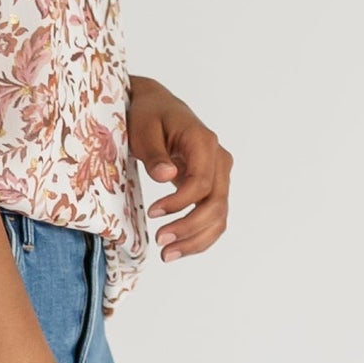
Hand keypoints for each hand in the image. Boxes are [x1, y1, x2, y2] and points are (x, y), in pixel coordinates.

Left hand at [128, 76, 232, 262]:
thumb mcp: (144, 129)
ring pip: (219, 216)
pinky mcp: (213, 187)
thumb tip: (167, 176)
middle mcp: (219, 159)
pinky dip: (200, 237)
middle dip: (189, 228)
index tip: (153, 213)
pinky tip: (178, 249)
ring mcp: (219, 175)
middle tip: (160, 242)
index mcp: (204, 142)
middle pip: (216, 204)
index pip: (201, 182)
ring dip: (196, 240)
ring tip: (167, 254)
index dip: (179, 203)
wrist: (157, 107)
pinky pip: (214, 217)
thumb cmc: (148, 115)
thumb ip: (155, 154)